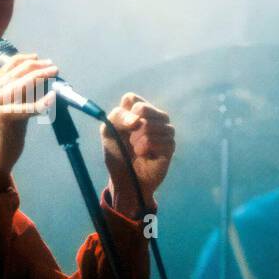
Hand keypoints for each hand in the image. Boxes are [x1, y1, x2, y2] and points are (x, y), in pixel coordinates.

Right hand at [0, 52, 57, 174]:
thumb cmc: (0, 145)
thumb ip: (17, 98)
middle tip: (52, 66)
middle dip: (33, 68)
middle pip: (9, 76)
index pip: (0, 73)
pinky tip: (51, 99)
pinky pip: (21, 108)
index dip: (20, 62)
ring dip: (38, 78)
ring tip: (53, 74)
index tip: (37, 58)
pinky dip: (38, 104)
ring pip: (16, 87)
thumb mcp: (7, 115)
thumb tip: (38, 80)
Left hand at [101, 93, 174, 217]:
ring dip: (137, 140)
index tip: (121, 127)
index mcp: (138, 110)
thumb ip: (117, 117)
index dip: (123, 113)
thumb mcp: (108, 132)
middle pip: (143, 108)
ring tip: (137, 150)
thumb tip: (137, 120)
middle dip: (130, 128)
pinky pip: (157, 140)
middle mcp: (155, 117)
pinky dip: (145, 149)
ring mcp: (165, 130)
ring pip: (150, 125)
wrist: (125, 179)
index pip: (132, 99)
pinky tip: (145, 155)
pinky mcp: (170, 144)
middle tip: (130, 140)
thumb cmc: (117, 154)